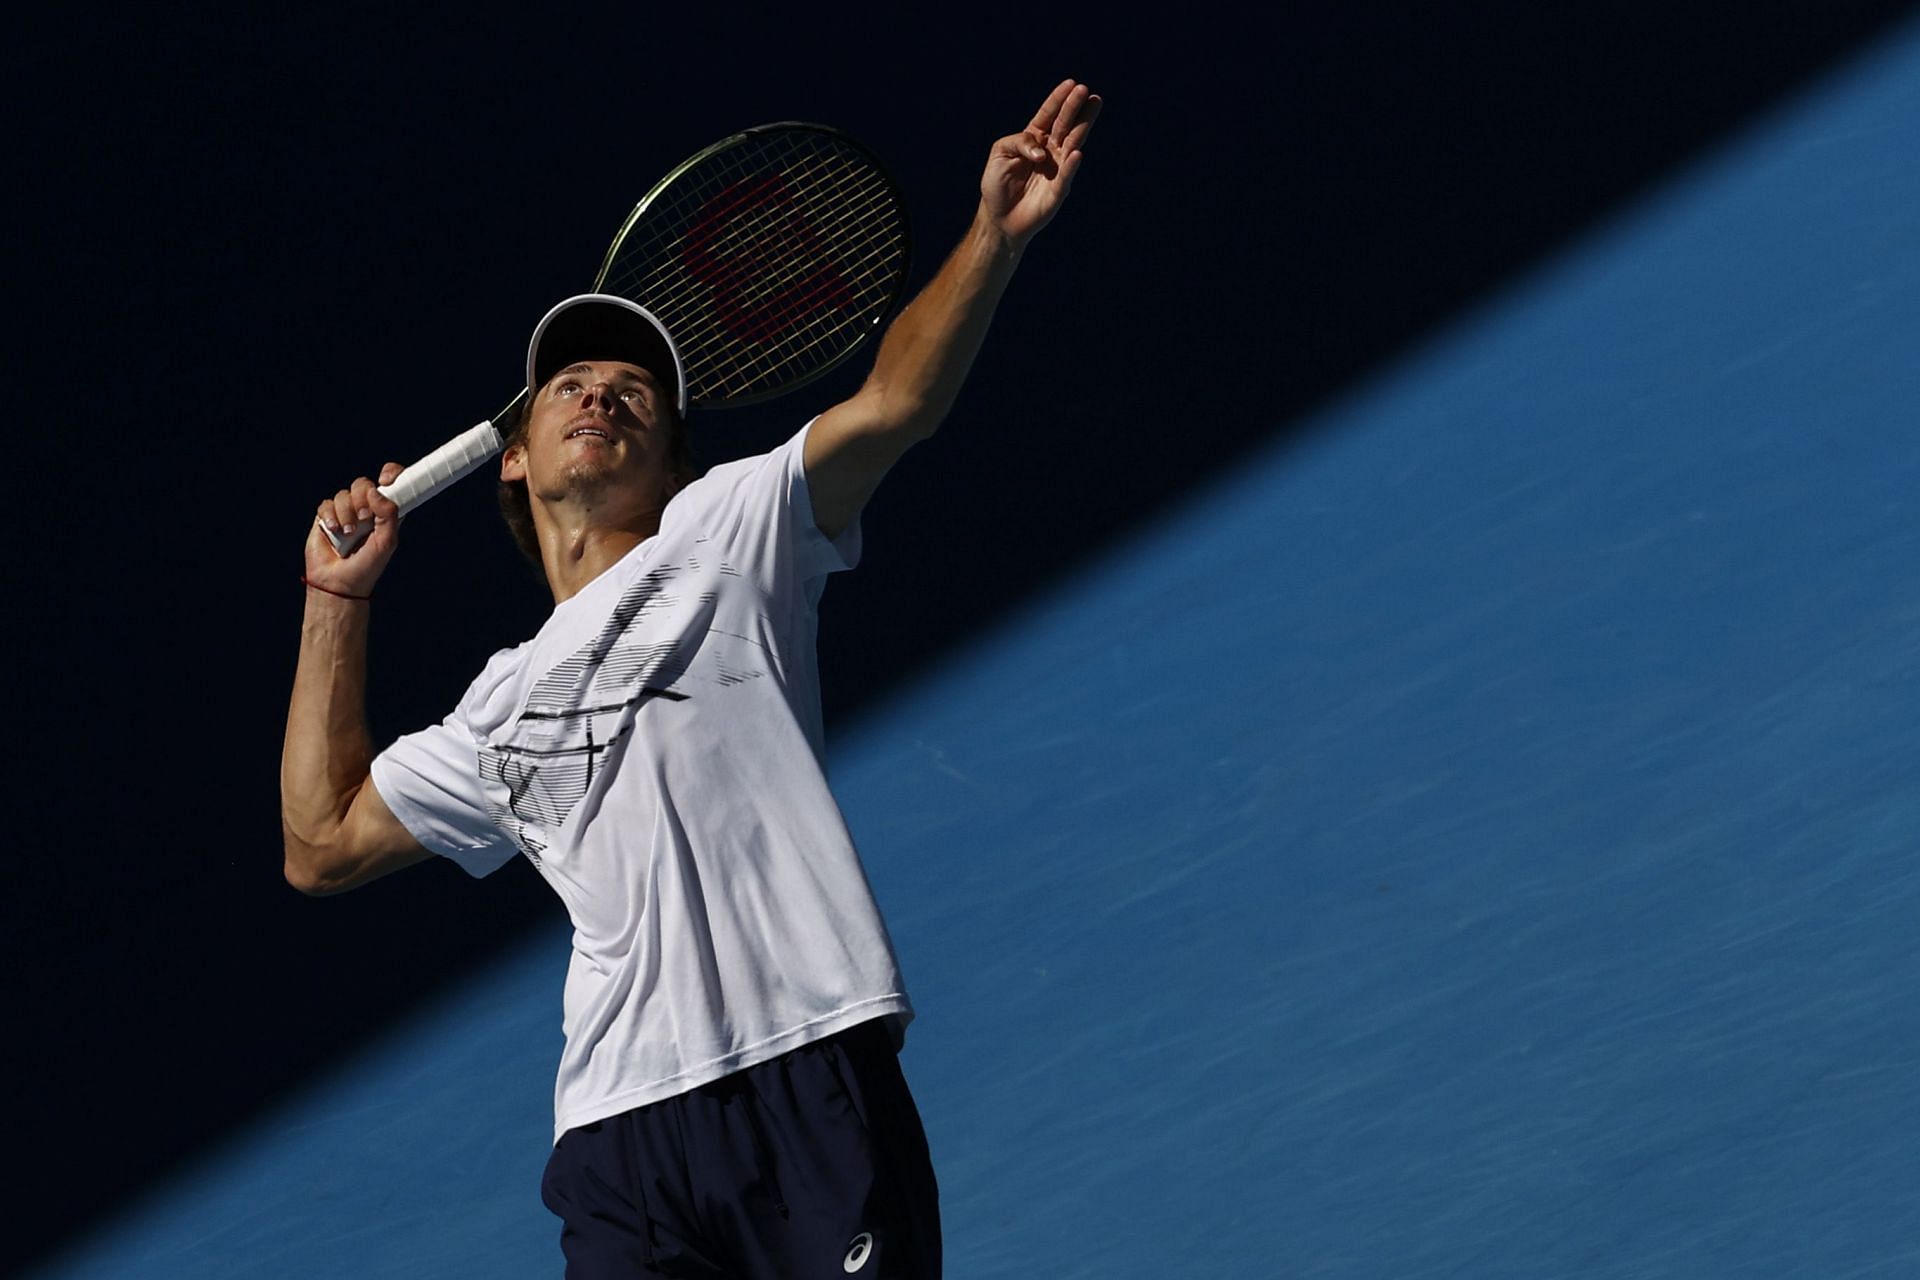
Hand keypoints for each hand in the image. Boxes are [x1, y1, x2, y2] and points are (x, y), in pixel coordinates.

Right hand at [303, 463, 403, 598]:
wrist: (339, 583)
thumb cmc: (367, 566)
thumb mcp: (386, 542)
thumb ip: (388, 515)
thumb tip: (376, 491)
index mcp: (386, 513)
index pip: (391, 483)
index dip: (391, 474)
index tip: (387, 479)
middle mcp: (366, 510)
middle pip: (364, 484)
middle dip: (363, 498)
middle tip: (365, 517)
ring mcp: (345, 513)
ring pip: (345, 494)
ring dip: (347, 513)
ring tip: (349, 532)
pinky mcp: (326, 518)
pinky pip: (326, 504)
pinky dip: (330, 516)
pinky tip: (334, 530)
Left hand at [981, 79, 1101, 247]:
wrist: (999, 218)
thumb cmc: (997, 184)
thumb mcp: (1000, 153)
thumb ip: (1019, 142)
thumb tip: (1041, 151)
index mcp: (1034, 138)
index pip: (1048, 115)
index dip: (1058, 100)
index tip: (1071, 84)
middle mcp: (1049, 150)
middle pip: (1064, 125)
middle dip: (1074, 107)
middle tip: (1085, 90)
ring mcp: (1057, 169)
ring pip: (1072, 144)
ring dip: (1082, 126)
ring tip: (1092, 108)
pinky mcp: (1058, 190)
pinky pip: (1066, 175)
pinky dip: (1070, 165)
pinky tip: (1076, 153)